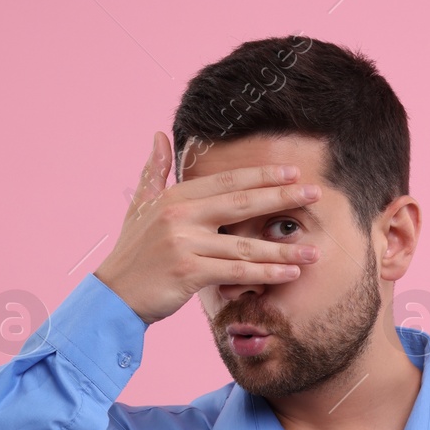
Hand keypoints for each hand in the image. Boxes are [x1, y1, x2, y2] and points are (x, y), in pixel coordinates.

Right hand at [93, 131, 322, 325]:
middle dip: (282, 198)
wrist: (114, 294)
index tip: (293, 173)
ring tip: (314, 251)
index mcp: (175, 197)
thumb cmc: (133, 252)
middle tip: (315, 194)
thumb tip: (159, 135)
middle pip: (242, 204)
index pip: (228, 182)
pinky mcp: (188, 273)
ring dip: (283, 250)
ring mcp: (184, 244)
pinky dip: (266, 274)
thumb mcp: (141, 205)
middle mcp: (180, 216)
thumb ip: (155, 171)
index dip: (262, 176)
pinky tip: (290, 275)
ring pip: (244, 245)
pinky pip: (236, 272)